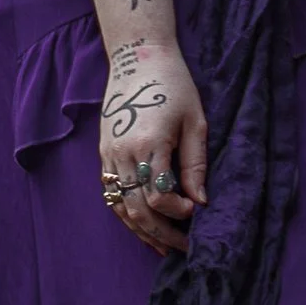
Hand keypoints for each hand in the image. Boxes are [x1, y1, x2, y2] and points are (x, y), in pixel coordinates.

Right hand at [98, 37, 207, 253]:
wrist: (139, 57)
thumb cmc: (174, 85)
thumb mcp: (194, 120)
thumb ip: (195, 162)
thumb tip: (201, 201)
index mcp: (148, 143)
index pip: (157, 195)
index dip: (177, 210)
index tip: (195, 211)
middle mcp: (122, 152)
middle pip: (136, 208)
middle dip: (161, 233)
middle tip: (184, 247)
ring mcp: (109, 154)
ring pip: (120, 207)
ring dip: (142, 231)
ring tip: (164, 247)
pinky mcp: (104, 153)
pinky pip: (112, 194)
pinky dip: (127, 214)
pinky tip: (144, 227)